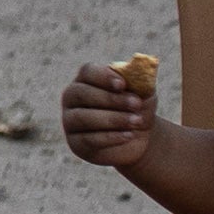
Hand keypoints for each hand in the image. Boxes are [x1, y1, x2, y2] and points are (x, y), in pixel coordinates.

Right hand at [56, 55, 167, 172]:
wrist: (136, 137)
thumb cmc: (135, 109)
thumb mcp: (143, 94)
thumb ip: (141, 82)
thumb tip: (140, 71)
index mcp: (86, 79)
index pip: (88, 72)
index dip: (103, 76)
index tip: (122, 84)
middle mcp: (72, 98)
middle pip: (82, 93)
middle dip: (111, 99)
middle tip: (136, 104)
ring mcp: (70, 120)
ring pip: (84, 117)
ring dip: (113, 119)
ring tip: (137, 121)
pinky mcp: (76, 143)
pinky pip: (89, 139)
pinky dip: (112, 137)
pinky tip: (129, 135)